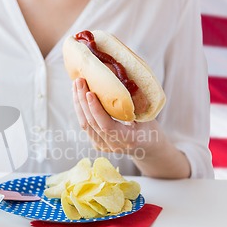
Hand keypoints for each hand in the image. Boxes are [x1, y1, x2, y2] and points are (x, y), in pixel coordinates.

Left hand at [72, 78, 190, 177]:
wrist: (148, 147)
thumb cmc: (150, 127)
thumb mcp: (146, 115)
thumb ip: (133, 103)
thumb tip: (121, 79)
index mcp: (129, 139)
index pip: (106, 125)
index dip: (96, 109)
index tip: (89, 92)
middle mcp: (113, 145)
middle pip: (92, 123)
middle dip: (83, 101)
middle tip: (80, 81)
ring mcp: (103, 146)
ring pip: (85, 124)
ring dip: (78, 104)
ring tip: (76, 85)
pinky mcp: (97, 144)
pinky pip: (86, 126)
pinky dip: (81, 110)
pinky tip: (78, 96)